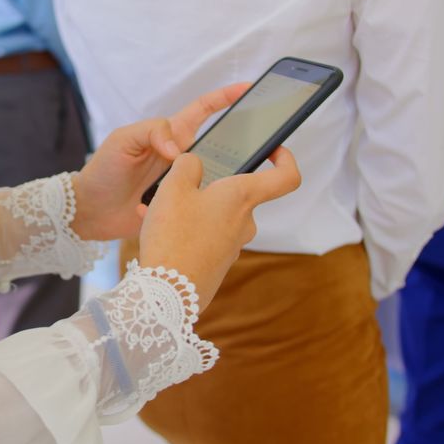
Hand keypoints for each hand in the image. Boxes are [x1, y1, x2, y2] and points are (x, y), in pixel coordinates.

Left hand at [71, 83, 250, 240]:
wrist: (89, 212)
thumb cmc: (103, 171)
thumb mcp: (123, 140)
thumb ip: (152, 133)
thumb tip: (179, 150)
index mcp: (170, 136)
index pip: (204, 111)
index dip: (225, 97)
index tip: (249, 88)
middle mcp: (182, 158)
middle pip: (220, 145)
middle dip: (242, 141)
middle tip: (264, 142)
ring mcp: (183, 183)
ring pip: (217, 176)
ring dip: (228, 178)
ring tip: (243, 180)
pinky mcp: (181, 207)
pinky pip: (202, 204)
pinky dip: (208, 205)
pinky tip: (214, 210)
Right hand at [138, 149, 300, 311]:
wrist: (167, 294)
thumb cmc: (173, 237)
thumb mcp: (173, 188)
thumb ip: (187, 165)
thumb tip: (194, 163)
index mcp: (242, 197)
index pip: (286, 177)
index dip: (285, 158)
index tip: (273, 149)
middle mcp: (244, 222)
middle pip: (236, 194)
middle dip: (208, 186)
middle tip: (177, 184)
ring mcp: (232, 245)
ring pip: (214, 215)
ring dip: (190, 208)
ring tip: (156, 210)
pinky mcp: (218, 262)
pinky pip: (205, 236)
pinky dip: (186, 229)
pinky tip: (158, 231)